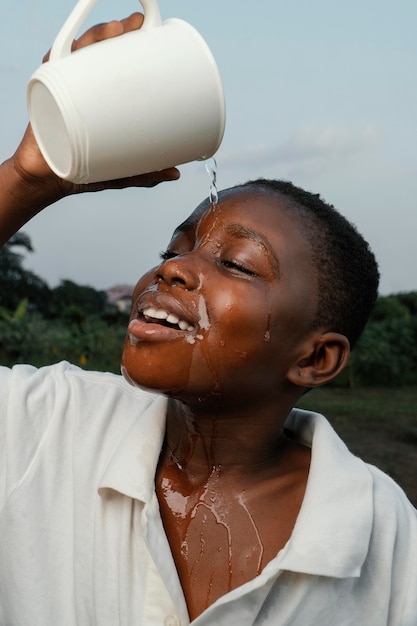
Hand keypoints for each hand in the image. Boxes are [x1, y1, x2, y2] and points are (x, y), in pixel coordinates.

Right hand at [11, 13, 179, 201]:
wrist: (49, 180)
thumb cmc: (83, 171)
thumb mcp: (122, 172)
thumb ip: (146, 172)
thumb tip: (175, 174)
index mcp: (102, 98)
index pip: (118, 63)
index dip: (132, 43)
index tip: (149, 30)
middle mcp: (83, 86)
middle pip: (99, 50)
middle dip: (116, 32)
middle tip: (133, 27)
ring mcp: (64, 87)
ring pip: (78, 53)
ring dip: (94, 37)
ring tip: (112, 32)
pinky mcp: (46, 94)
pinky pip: (51, 67)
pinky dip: (60, 53)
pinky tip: (75, 48)